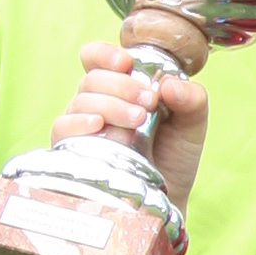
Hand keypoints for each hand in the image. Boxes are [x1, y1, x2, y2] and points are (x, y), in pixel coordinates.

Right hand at [56, 39, 205, 209]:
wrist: (166, 199)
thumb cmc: (175, 158)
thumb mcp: (192, 124)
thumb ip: (192, 99)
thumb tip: (168, 84)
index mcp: (120, 87)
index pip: (96, 58)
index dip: (105, 55)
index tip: (126, 63)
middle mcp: (97, 102)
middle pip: (92, 78)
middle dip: (121, 85)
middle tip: (148, 102)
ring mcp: (82, 125)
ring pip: (81, 101)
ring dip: (110, 105)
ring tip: (138, 121)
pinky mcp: (72, 150)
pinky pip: (62, 127)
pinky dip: (79, 122)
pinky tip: (98, 126)